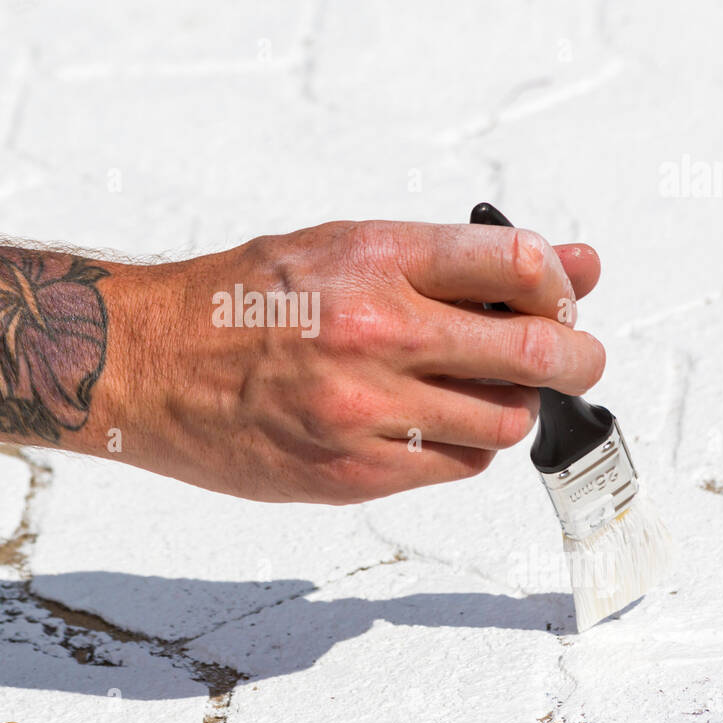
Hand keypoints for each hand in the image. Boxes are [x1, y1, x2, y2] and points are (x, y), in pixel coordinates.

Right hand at [97, 220, 605, 504]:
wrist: (147, 363)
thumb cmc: (237, 300)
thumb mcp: (339, 248)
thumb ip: (451, 261)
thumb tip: (568, 264)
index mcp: (373, 260)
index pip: (517, 262)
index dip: (558, 282)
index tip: (556, 296)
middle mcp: (375, 333)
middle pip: (534, 353)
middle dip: (575, 355)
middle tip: (573, 356)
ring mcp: (363, 412)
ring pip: (502, 422)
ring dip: (510, 405)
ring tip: (477, 388)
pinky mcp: (351, 474)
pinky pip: (452, 467)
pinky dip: (461, 445)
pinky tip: (428, 421)